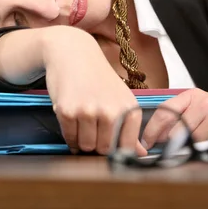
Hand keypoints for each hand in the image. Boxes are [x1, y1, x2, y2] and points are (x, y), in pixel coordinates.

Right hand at [41, 26, 147, 155]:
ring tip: (82, 124)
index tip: (110, 143)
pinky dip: (70, 136)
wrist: (73, 54)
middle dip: (97, 145)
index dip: (117, 150)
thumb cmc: (99, 77)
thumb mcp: (121, 97)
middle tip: (93, 130)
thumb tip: (140, 154)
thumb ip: (131, 127)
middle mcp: (110, 111)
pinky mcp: (67, 111)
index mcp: (129, 108)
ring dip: (82, 140)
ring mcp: (88, 111)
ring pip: (86, 146)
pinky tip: (72, 123)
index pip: (126, 148)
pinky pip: (69, 138)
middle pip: (104, 149)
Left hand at [141, 88, 207, 146]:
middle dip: (171, 143)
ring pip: (189, 141)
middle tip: (175, 149)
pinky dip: (205, 151)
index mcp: (194, 95)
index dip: (152, 129)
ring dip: (192, 148)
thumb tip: (157, 138)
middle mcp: (203, 103)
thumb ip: (180, 119)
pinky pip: (204, 147)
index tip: (147, 142)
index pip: (164, 111)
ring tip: (205, 142)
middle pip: (174, 130)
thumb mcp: (202, 111)